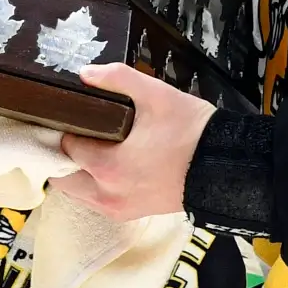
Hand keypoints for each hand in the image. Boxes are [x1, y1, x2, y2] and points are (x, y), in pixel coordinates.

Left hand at [52, 63, 214, 221]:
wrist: (225, 167)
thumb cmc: (191, 131)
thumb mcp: (156, 95)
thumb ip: (118, 79)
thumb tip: (84, 73)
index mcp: (107, 167)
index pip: (64, 146)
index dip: (64, 127)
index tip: (69, 112)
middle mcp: (106, 195)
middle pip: (63, 176)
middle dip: (63, 154)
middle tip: (77, 129)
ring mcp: (118, 209)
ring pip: (78, 192)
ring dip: (77, 171)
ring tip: (92, 145)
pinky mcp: (132, 214)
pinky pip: (97, 201)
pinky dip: (93, 185)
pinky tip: (107, 163)